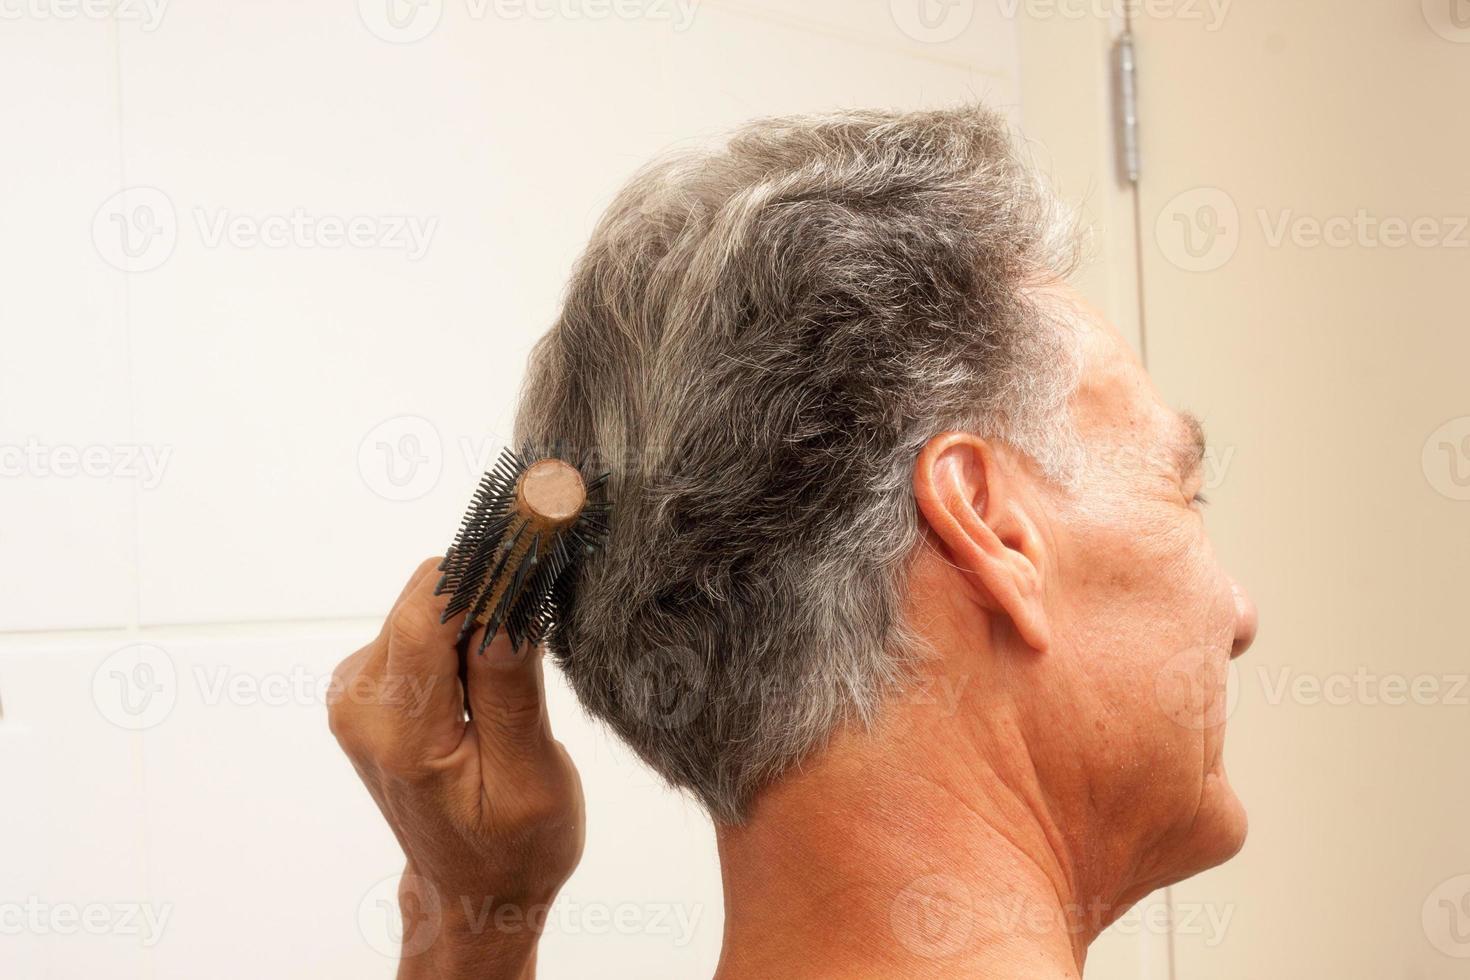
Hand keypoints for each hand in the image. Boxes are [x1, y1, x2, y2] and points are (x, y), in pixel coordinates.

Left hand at [329, 558, 585, 979]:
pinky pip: (419, 622)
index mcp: (401, 733)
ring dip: (477, 610)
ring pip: (424, 603)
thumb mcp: (530, 777)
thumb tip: (506, 605)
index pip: (428, 612)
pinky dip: (461, 626)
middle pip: (424, 597)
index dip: (484, 564)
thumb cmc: (515, 845)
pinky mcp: (368, 683)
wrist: (472, 889)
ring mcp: (356, 692)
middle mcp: (361, 704)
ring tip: (520, 660)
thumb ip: (509, 689)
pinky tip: (491, 669)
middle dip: (488, 586)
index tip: (537, 526)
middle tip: (546, 598)